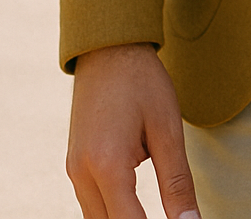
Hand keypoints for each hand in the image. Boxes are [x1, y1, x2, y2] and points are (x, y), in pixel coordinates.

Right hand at [67, 43, 199, 218]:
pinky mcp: (74, 164)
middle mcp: (82, 173)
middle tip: (173, 216)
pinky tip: (135, 198)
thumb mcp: (168, 130)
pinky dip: (114, 207)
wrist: (109, 48)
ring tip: (154, 208)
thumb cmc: (142, 82)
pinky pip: (92, 202)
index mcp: (107, 165)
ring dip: (125, 218)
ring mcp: (73, 170)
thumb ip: (177, 182)